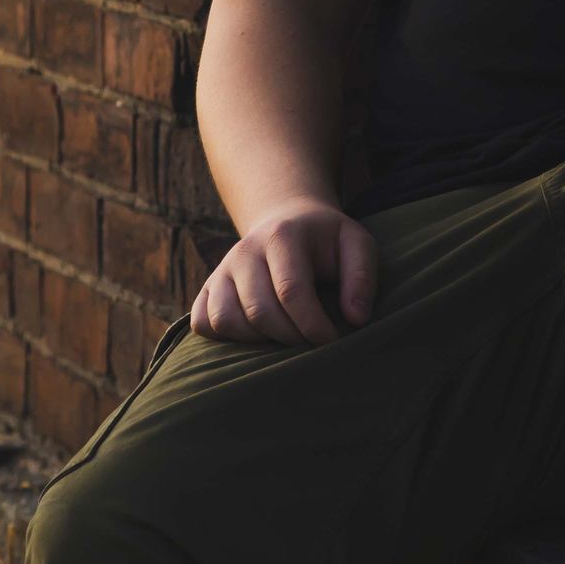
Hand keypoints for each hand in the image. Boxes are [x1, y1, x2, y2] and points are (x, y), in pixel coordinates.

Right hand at [190, 195, 377, 346]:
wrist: (286, 221)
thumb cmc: (326, 241)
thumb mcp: (356, 244)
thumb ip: (362, 276)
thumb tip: (356, 318)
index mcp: (282, 236)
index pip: (290, 291)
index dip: (312, 325)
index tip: (331, 340)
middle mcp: (244, 251)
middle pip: (259, 311)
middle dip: (290, 337)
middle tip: (311, 342)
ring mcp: (221, 270)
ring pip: (225, 320)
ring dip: (258, 341)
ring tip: (285, 336)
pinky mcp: (207, 287)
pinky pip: (202, 323)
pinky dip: (225, 340)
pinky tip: (256, 336)